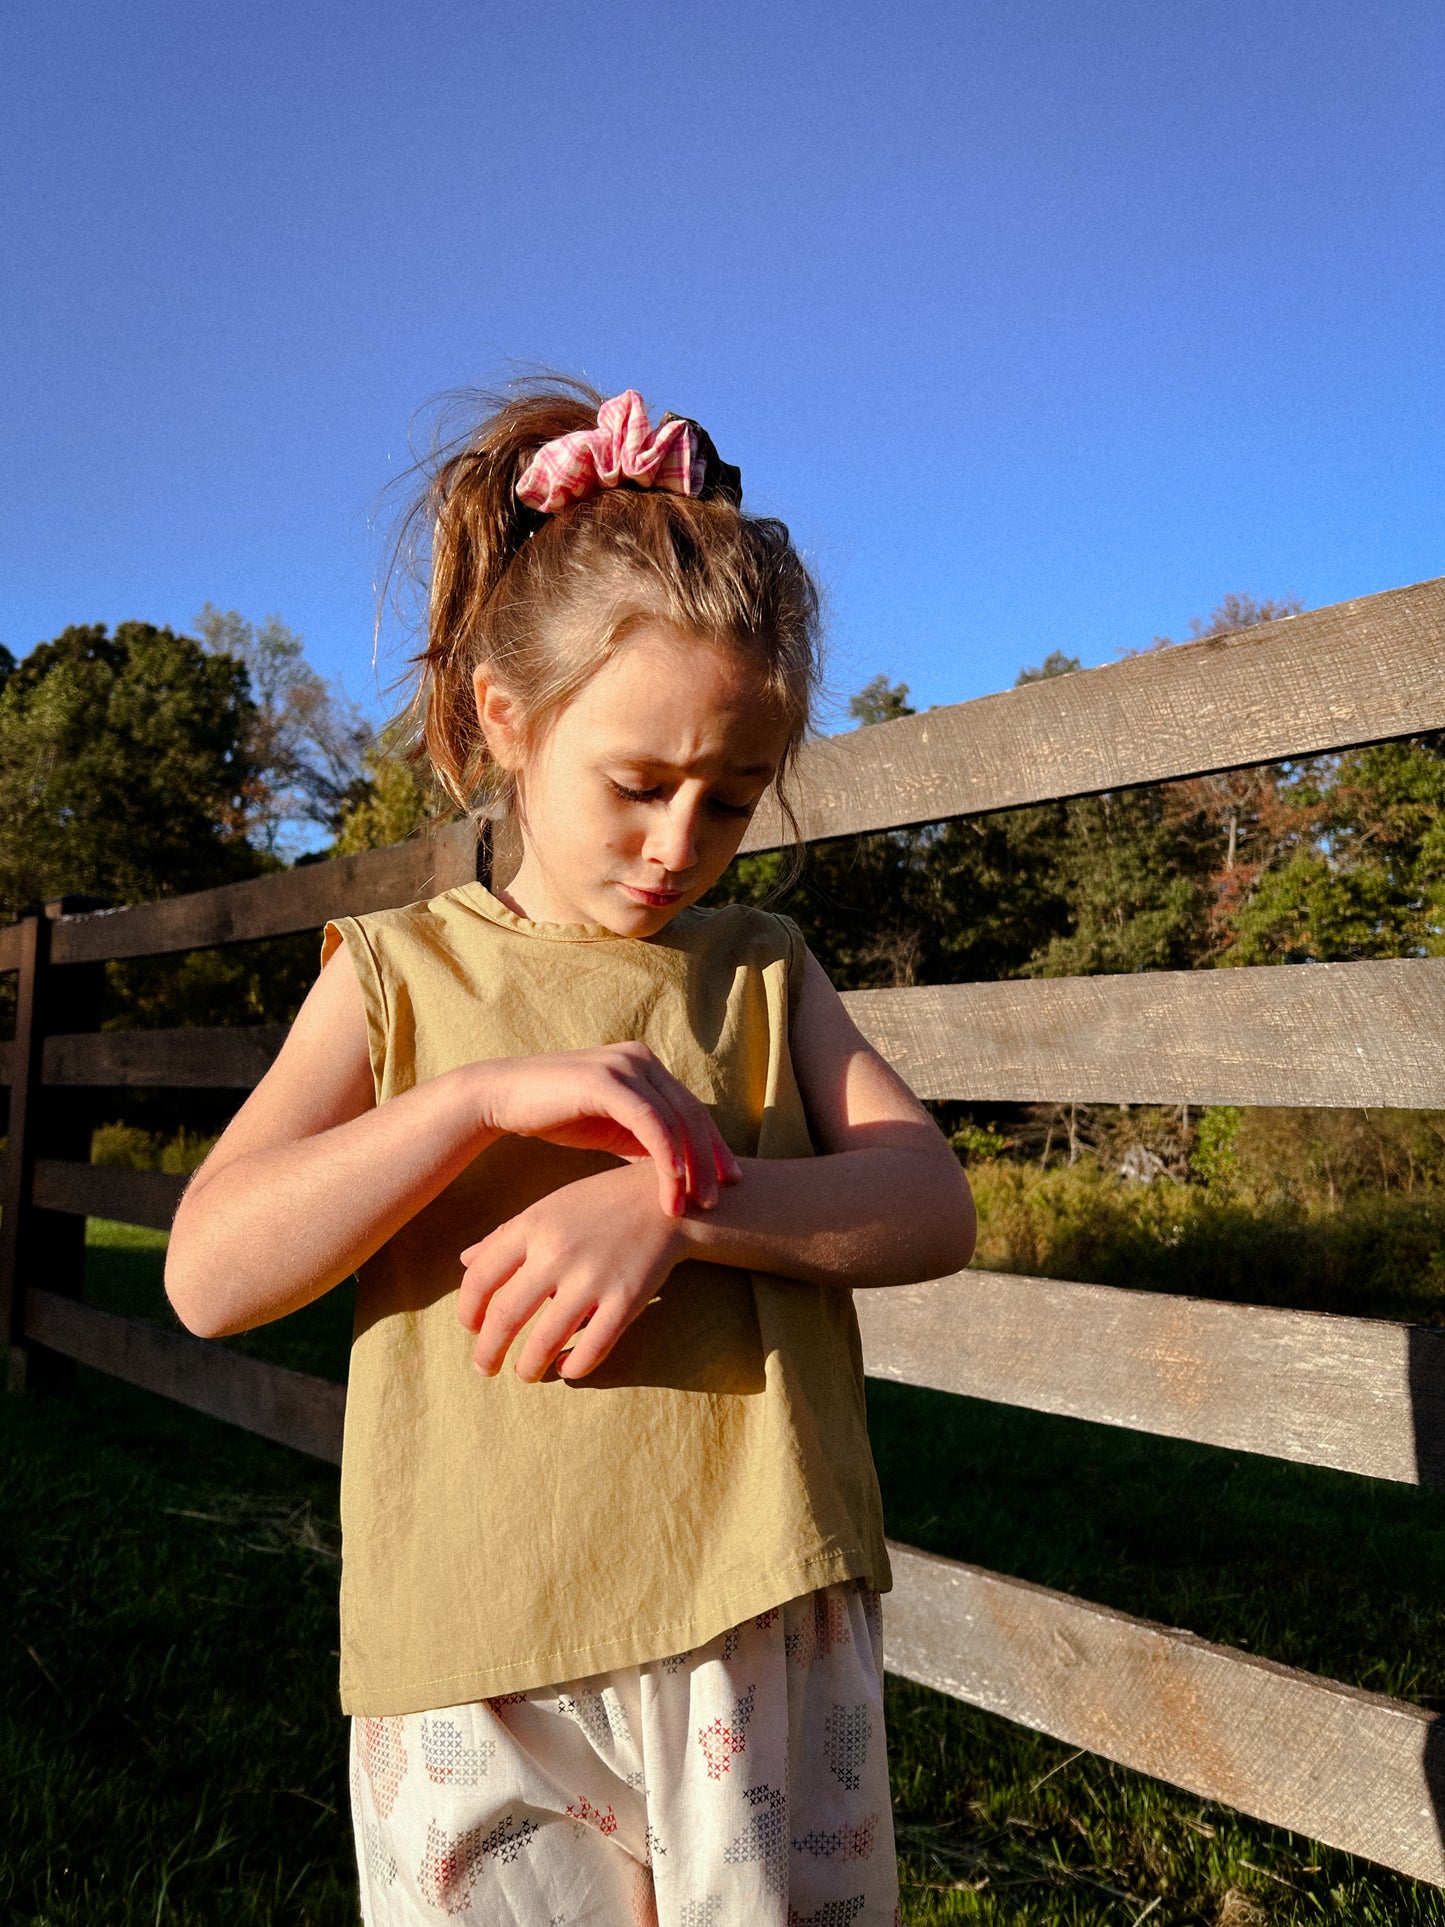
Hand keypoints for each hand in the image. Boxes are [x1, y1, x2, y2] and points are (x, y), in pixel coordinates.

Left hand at [457, 1163, 688, 1381]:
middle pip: (505, 1317)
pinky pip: (592, 1348)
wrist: (668, 1199)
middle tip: (484, 1368)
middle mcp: (557, 1252)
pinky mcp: (626, 1299)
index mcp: (533, 1225)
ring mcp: (593, 1277)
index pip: (480, 1278)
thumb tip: (464, 1261)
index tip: (470, 1328)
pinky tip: (567, 1368)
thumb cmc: (600, 1203)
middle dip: (488, 1352)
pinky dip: (574, 1367)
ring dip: (528, 1367)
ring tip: (525, 1374)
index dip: (467, 1310)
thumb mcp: (549, 1207)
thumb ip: (506, 1234)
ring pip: (545, 1341)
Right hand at [474, 1042, 739, 1216]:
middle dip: (709, 1160)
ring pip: (675, 1120)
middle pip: (692, 1114)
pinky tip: (672, 1182)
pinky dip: (666, 1153)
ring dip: (688, 1166)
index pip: (692, 1110)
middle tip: (717, 1199)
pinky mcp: (606, 1081)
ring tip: (692, 1204)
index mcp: (646, 1066)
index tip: (728, 1182)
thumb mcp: (609, 1129)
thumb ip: (642, 1141)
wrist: (500, 1098)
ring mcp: (625, 1066)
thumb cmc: (554, 1115)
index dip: (713, 1147)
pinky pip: (650, 1121)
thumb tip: (674, 1173)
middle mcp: (641, 1059)